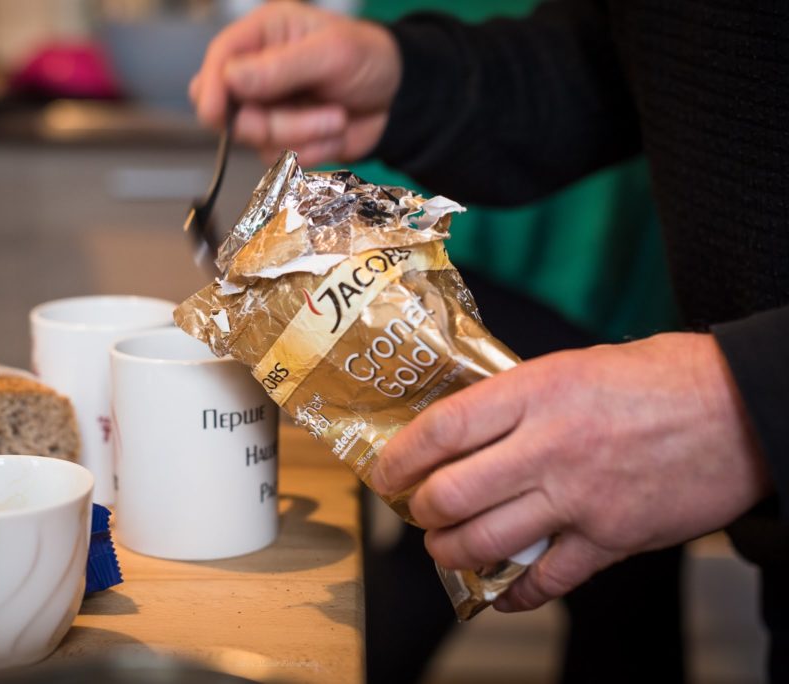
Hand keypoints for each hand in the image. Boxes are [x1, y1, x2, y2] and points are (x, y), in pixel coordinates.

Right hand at [189, 1, 400, 166]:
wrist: (399, 99)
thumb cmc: (370, 58)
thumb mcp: (331, 52)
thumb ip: (280, 66)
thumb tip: (230, 78)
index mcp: (264, 36)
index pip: (219, 60)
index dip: (211, 87)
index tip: (216, 111)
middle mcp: (259, 73)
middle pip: (229, 110)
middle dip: (271, 120)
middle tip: (309, 112)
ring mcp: (270, 109)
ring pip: (257, 139)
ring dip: (303, 134)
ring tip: (337, 116)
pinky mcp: (284, 139)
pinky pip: (281, 159)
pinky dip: (313, 150)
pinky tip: (335, 130)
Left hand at [370, 333, 769, 611]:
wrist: (741, 410)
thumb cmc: (660, 379)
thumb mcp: (574, 367)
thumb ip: (518, 399)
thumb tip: (464, 428)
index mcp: (536, 393)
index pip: (443, 429)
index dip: (401, 456)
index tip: (385, 470)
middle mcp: (549, 447)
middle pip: (452, 495)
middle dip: (420, 511)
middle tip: (416, 509)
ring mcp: (579, 498)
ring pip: (485, 542)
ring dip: (450, 552)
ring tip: (445, 546)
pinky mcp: (612, 539)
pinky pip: (545, 581)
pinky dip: (513, 593)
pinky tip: (501, 590)